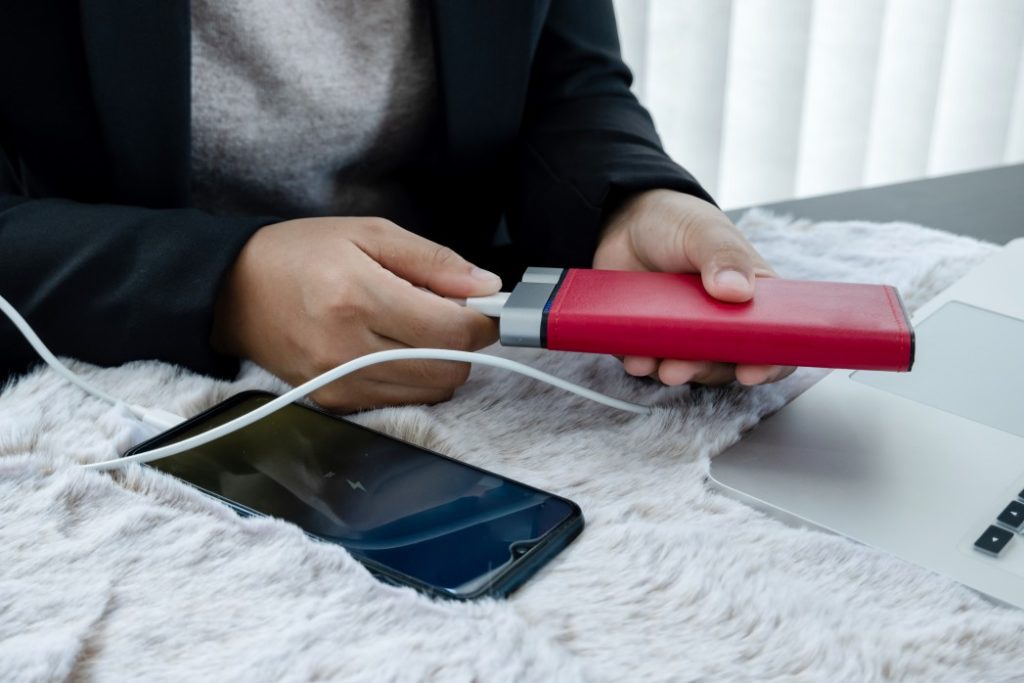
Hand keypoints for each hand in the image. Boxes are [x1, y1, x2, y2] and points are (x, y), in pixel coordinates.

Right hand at [211, 217, 501, 410]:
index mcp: (358, 297)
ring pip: (431, 390)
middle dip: (463, 341)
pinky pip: (402, 401)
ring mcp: (339, 383)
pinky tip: (392, 347)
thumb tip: (486, 286)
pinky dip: (412, 377)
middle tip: (447, 312)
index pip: (453, 330)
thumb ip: (434, 261)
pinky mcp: (334, 403)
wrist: (233, 290)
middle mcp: (349, 348)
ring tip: (413, 327)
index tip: (485, 304)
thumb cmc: (301, 254)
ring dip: (440, 362)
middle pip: (450, 368)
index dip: (483, 319)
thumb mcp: (370, 233)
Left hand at [593, 189, 794, 385]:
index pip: (773, 338)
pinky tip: (636, 358)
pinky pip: (652, 362)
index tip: (751, 372)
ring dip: (676, 372)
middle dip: (708, 370)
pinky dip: (645, 365)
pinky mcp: (653, 339)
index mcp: (751, 296)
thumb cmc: (677, 223)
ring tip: (661, 366)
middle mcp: (722, 322)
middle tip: (687, 367)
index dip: (769, 362)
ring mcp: (687, 334)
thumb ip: (724, 255)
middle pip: (728, 363)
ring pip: (690, 368)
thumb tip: (738, 290)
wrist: (625, 223)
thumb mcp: (704, 231)